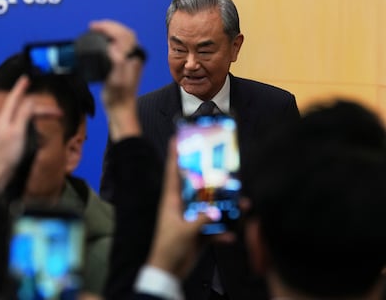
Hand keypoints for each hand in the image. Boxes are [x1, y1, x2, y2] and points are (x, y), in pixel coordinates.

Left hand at [0, 76, 60, 194]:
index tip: (26, 78)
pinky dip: (32, 122)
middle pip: (23, 108)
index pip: (15, 98)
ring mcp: (7, 131)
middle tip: (58, 112)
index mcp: (5, 117)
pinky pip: (22, 124)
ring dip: (36, 113)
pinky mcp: (10, 140)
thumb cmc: (7, 155)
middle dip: (40, 107)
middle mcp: (5, 121)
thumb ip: (24, 114)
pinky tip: (35, 127)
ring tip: (48, 116)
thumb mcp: (18, 131)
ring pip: (23, 115)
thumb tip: (31, 101)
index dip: (21, 87)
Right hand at [89, 19, 143, 139]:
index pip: (124, 34)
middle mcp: (134, 56)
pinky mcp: (125, 64)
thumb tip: (113, 47)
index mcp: (133, 57)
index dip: (109, 27)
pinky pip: (120, 45)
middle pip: (125, 33)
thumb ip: (117, 62)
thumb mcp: (115, 80)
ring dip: (110, 31)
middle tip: (93, 26)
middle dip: (109, 26)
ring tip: (96, 30)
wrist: (121, 109)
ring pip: (123, 38)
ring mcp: (131, 60)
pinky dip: (111, 39)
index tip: (95, 27)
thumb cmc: (118, 97)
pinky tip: (102, 42)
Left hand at [147, 138, 234, 278]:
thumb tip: (215, 210)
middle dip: (210, 178)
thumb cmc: (168, 249)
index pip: (173, 173)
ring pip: (210, 207)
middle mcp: (181, 207)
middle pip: (197, 186)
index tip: (176, 138)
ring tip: (242, 205)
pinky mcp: (199, 233)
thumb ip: (200, 220)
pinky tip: (231, 236)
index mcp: (171, 201)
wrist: (169, 272)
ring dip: (225, 208)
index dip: (174, 156)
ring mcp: (191, 219)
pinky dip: (223, 232)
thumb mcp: (184, 232)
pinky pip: (215, 228)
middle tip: (224, 167)